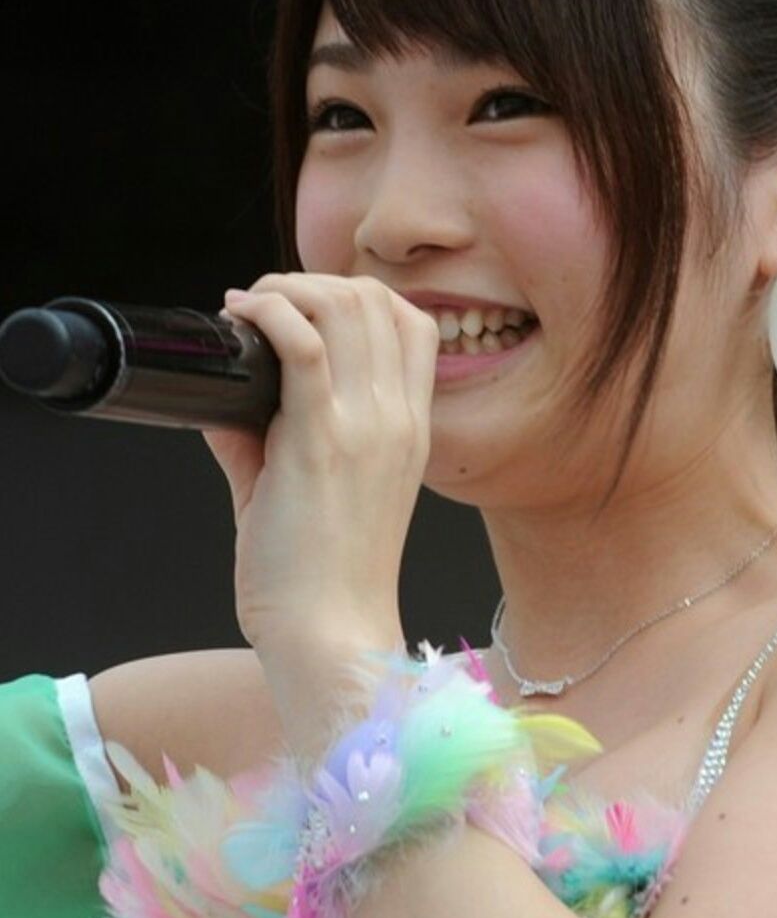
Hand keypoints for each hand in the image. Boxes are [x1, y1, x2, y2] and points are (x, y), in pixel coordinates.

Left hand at [201, 273, 439, 662]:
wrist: (332, 636)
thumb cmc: (323, 580)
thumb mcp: (317, 492)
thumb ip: (271, 439)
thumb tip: (222, 402)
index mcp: (411, 428)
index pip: (413, 324)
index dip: (358, 295)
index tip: (306, 308)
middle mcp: (397, 418)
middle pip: (374, 300)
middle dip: (312, 281)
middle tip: (266, 301)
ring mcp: (366, 426)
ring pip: (344, 305)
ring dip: (289, 288)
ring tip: (252, 306)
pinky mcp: (319, 441)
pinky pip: (301, 342)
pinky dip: (270, 312)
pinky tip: (243, 317)